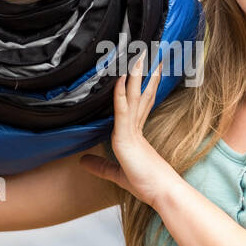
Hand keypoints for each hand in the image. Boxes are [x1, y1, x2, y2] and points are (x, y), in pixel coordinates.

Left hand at [79, 52, 178, 205]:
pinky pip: (122, 111)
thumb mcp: (116, 173)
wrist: (162, 192)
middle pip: (139, 93)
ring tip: (137, 54)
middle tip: (145, 52)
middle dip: (142, 72)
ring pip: (132, 96)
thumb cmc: (146, 184)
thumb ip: (100, 165)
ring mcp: (133, 131)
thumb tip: (82, 161)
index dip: (144, 85)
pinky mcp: (127, 138)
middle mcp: (136, 128)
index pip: (141, 103)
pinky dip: (119, 94)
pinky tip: (119, 78)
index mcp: (136, 133)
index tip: (149, 69)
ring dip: (134, 74)